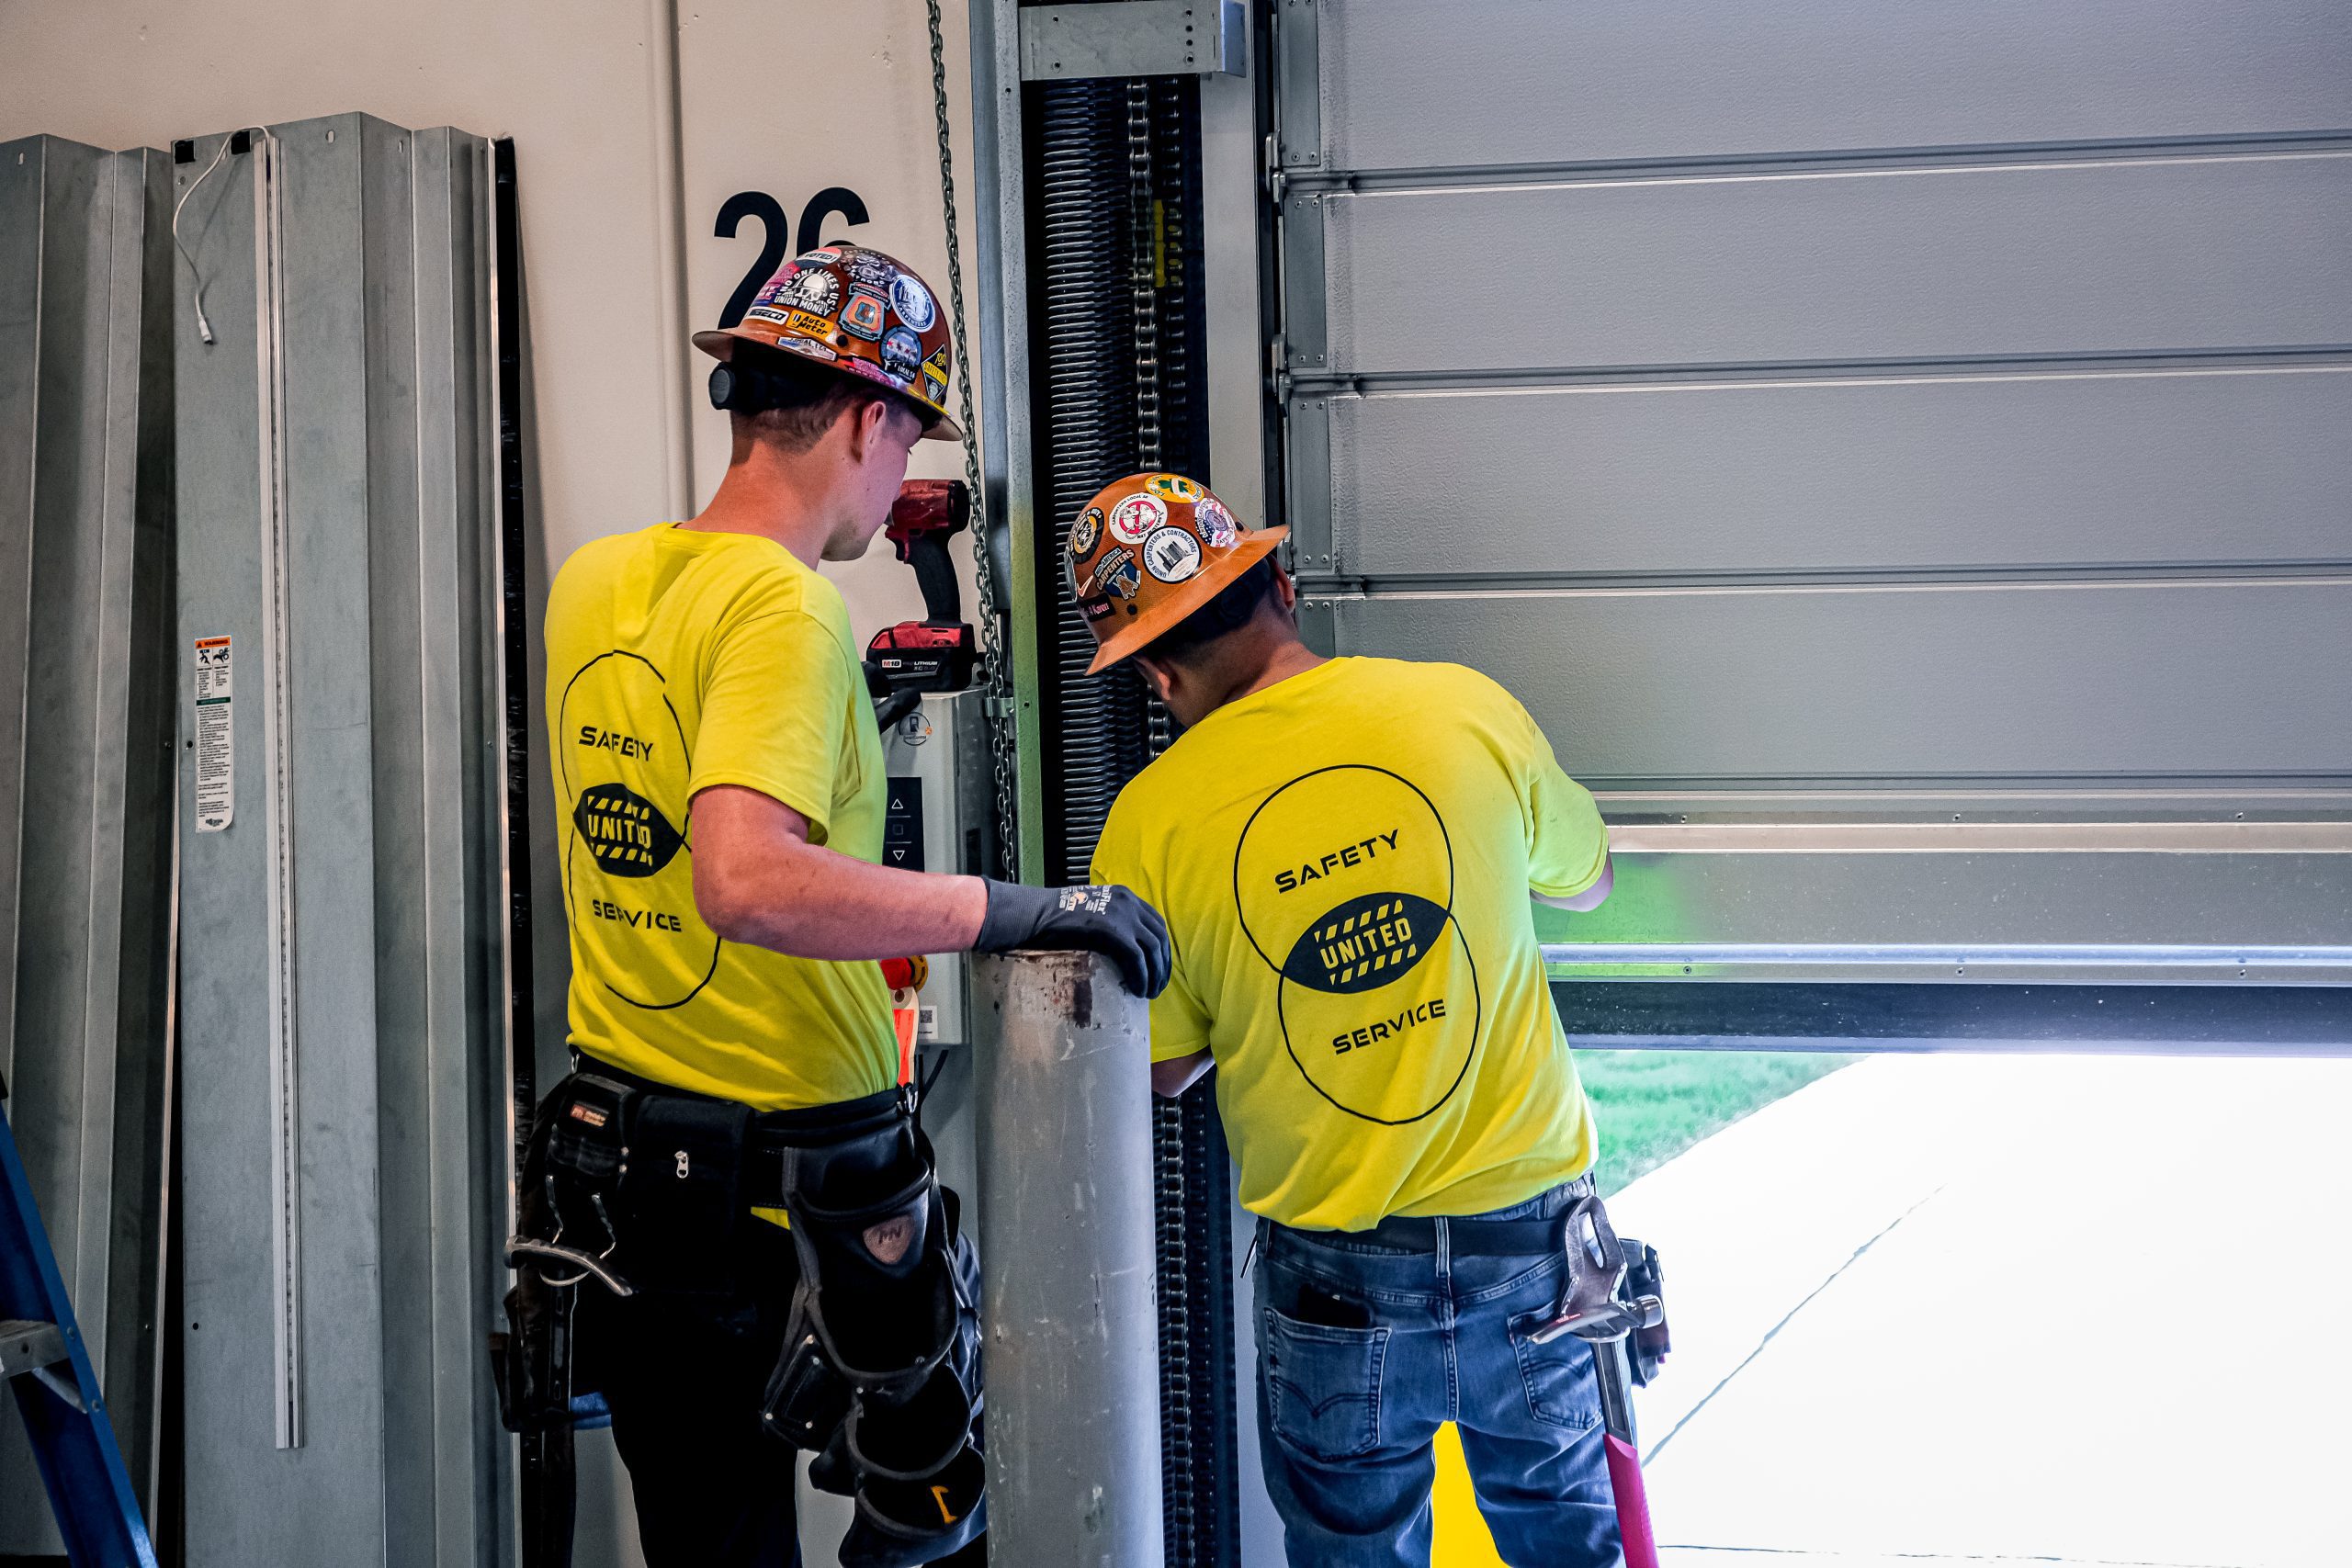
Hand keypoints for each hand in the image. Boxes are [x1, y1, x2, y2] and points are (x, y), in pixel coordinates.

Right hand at [974, 881, 1172, 997]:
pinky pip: (1137, 958)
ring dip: (1154, 974)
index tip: (1159, 968)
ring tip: (1149, 993)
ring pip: (1152, 949)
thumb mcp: (1092, 913)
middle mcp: (1128, 901)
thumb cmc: (1055, 918)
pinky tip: (1137, 990)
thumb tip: (1124, 950)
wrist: (1034, 914)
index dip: (1162, 948)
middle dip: (1162, 964)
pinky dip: (1141, 976)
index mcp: (1124, 896)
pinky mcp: (1113, 930)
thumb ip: (1111, 923)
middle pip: (1159, 936)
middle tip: (1158, 986)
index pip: (1156, 923)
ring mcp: (1122, 914)